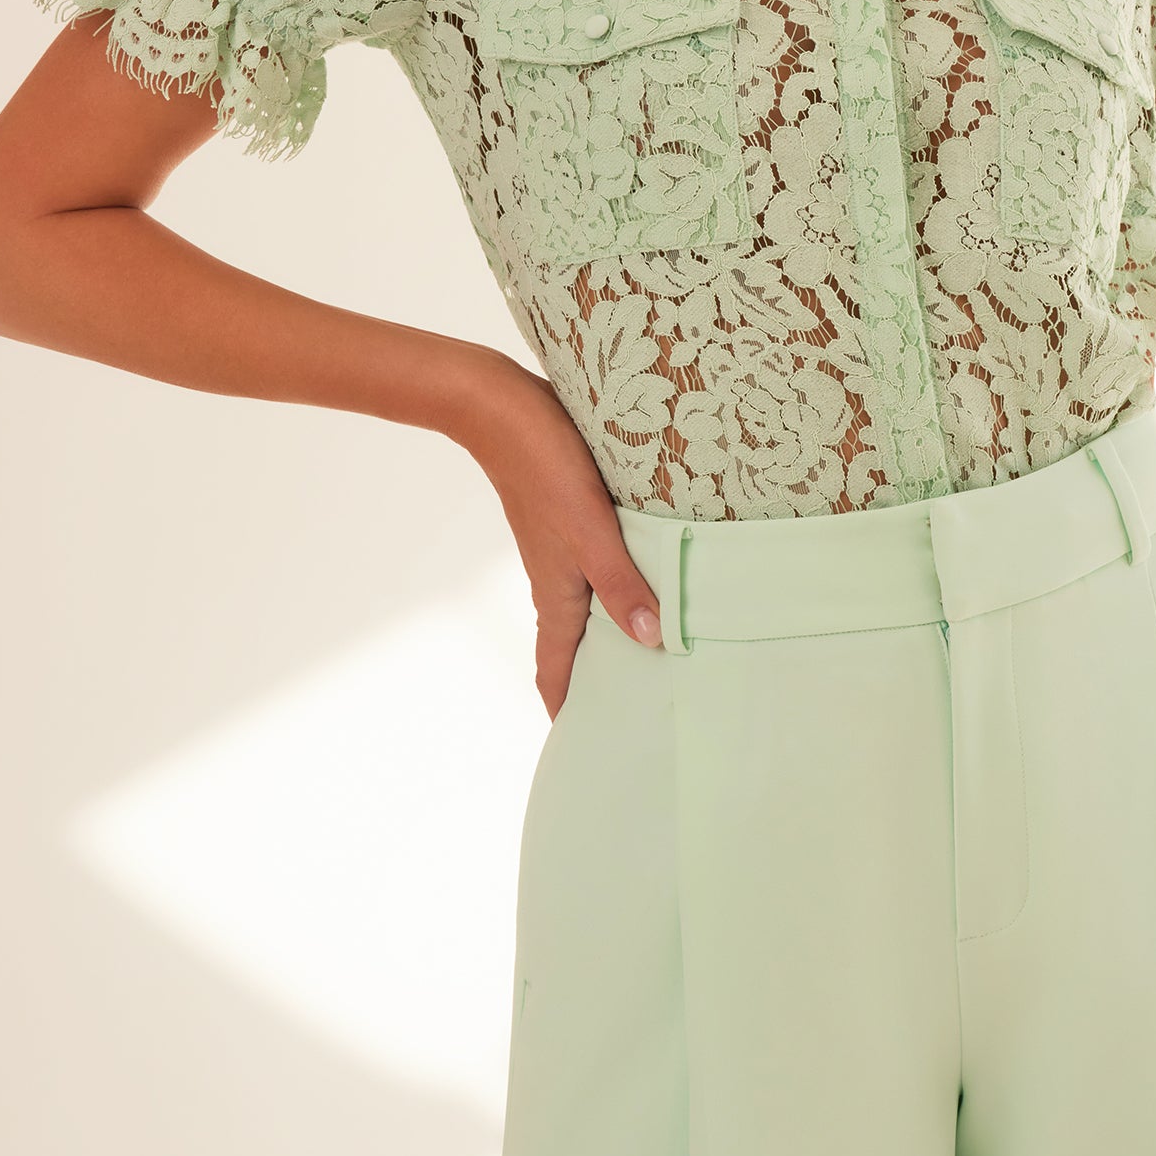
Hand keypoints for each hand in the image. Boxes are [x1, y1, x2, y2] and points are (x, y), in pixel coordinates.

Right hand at [450, 346, 666, 719]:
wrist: (501, 407)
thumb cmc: (544, 468)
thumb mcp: (591, 531)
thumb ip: (622, 585)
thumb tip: (653, 642)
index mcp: (556, 595)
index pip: (556, 670)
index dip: (568, 710)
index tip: (588, 748)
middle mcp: (556, 581)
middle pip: (575, 648)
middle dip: (598, 682)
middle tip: (637, 712)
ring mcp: (562, 552)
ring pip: (588, 610)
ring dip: (612, 637)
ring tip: (654, 658)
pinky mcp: (571, 521)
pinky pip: (597, 573)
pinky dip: (619, 593)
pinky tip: (649, 583)